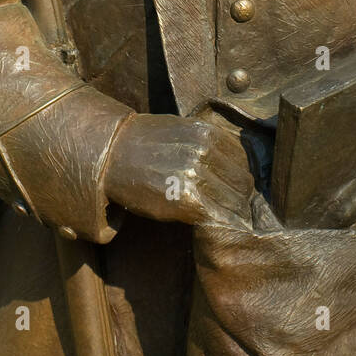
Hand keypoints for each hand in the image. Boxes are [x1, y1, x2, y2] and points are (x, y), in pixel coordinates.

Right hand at [103, 113, 253, 226]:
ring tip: (222, 219)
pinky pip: (218, 216)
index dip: (239, 180)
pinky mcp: (187, 200)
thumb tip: (237, 167)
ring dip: (231, 213)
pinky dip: (219, 222)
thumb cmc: (147, 146)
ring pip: (234, 202)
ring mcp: (197, 176)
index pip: (243, 163)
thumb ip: (209, 145)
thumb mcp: (182, 131)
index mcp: (208, 134)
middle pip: (242, 184)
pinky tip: (210, 223)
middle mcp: (205, 152)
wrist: (113, 157)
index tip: (234, 191)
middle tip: (231, 209)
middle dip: (239, 198)